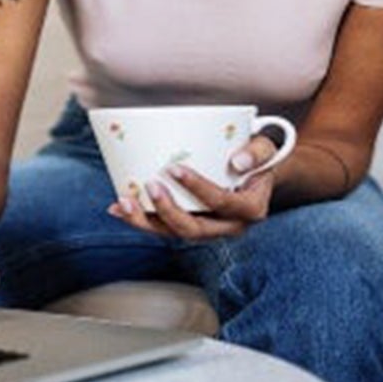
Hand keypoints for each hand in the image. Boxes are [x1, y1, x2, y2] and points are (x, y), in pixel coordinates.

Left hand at [108, 134, 278, 239]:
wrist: (254, 171)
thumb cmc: (256, 155)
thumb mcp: (265, 148)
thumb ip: (258, 151)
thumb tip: (239, 160)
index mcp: (250, 209)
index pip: (222, 202)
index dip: (198, 188)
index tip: (175, 169)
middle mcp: (228, 226)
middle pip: (195, 229)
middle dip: (168, 211)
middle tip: (150, 185)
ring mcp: (207, 228)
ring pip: (174, 234)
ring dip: (145, 221)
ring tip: (122, 203)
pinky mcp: (190, 224)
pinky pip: (163, 227)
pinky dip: (141, 219)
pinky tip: (118, 208)